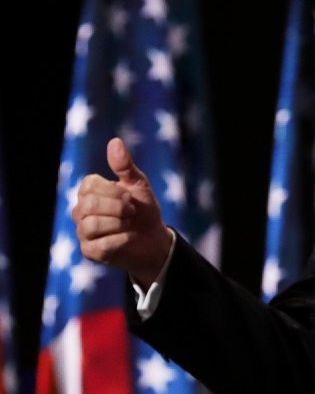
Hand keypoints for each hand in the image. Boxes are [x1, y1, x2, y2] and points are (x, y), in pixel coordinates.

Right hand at [71, 138, 172, 287]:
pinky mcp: (90, 251)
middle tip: (132, 211)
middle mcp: (80, 211)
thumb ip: (125, 166)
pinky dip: (121, 240)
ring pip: (92, 225)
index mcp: (89, 191)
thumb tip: (114, 141)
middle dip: (118, 208)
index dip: (114, 191)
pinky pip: (100, 245)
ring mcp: (83, 232)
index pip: (90, 185)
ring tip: (129, 224)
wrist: (155, 239)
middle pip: (88, 205)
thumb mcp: (138, 185)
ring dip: (119, 224)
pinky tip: (129, 238)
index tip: (130, 196)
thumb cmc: (144, 209)